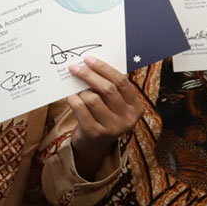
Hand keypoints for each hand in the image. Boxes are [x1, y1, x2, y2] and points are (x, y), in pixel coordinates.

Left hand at [66, 56, 144, 174]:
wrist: (94, 146)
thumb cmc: (103, 117)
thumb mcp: (114, 104)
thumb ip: (110, 87)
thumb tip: (90, 64)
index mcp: (136, 107)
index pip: (121, 81)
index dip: (104, 68)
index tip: (88, 59)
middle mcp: (128, 119)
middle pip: (107, 89)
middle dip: (89, 75)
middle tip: (75, 67)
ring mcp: (113, 128)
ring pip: (92, 98)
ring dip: (80, 90)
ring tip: (75, 88)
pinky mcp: (96, 133)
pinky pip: (80, 108)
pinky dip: (73, 99)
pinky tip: (70, 97)